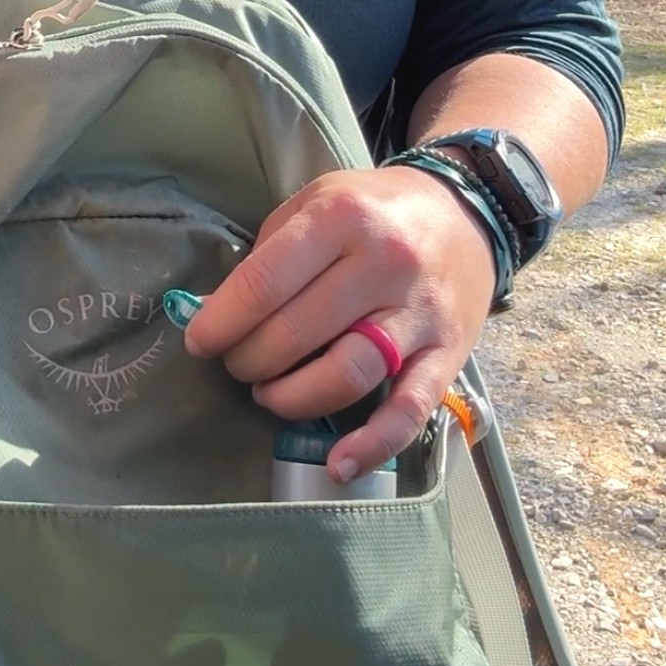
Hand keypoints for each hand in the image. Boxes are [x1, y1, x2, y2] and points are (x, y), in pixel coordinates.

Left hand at [182, 166, 497, 479]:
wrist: (466, 213)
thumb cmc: (375, 208)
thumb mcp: (316, 201)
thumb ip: (268, 254)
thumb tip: (214, 310)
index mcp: (341, 217)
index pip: (265, 282)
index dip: (222, 321)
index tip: (199, 341)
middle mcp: (383, 263)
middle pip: (298, 333)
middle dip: (250, 360)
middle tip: (237, 364)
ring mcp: (418, 313)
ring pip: (346, 373)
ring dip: (293, 398)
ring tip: (270, 394)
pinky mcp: (448, 354)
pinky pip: (410, 409)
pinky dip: (373, 444)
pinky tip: (339, 464)